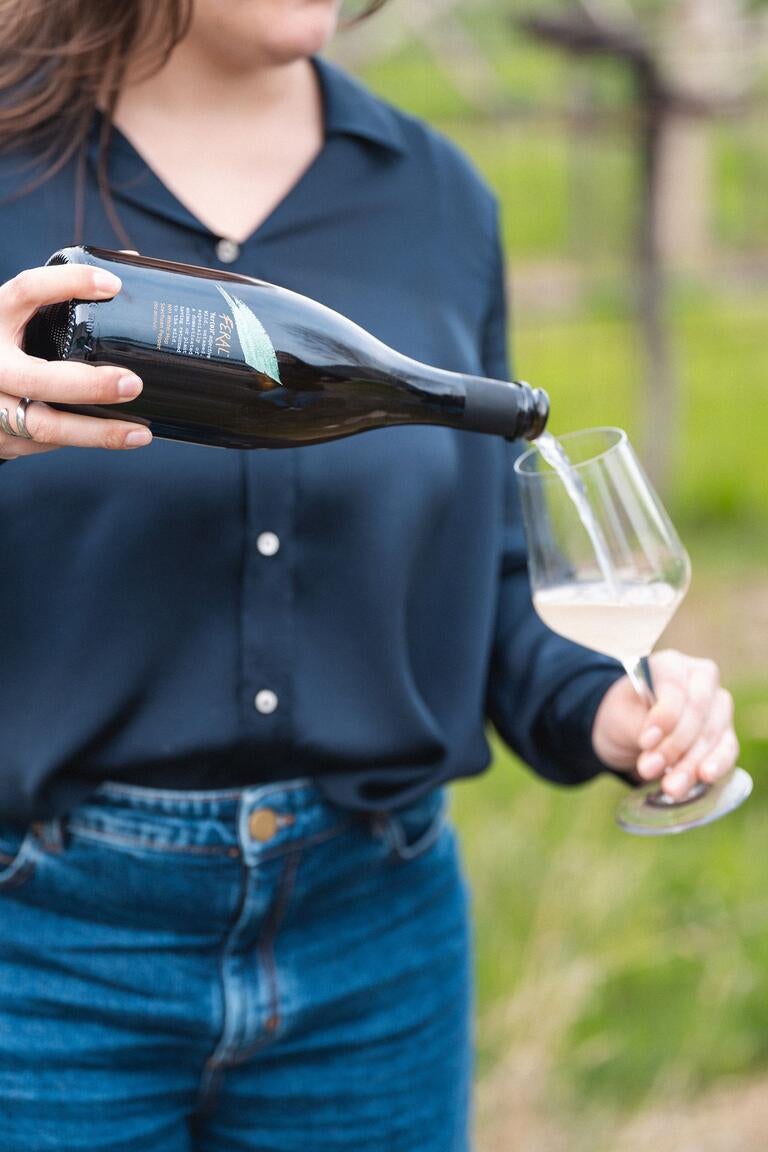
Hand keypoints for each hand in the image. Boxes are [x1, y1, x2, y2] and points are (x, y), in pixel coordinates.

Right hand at [0, 263, 151, 459]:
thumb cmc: (8, 341)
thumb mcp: (22, 315)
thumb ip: (63, 296)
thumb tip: (131, 263)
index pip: (25, 291)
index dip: (66, 283)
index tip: (113, 285)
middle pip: (37, 379)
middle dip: (89, 385)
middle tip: (134, 383)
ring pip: (45, 426)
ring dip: (96, 432)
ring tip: (141, 432)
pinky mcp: (1, 438)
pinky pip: (46, 444)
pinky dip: (83, 441)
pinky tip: (116, 438)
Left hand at [592, 649, 738, 800]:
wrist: (629, 731)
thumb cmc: (624, 715)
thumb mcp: (621, 716)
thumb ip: (639, 728)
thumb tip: (654, 752)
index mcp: (671, 664)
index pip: (675, 687)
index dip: (663, 715)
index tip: (645, 741)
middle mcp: (701, 679)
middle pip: (698, 711)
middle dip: (675, 745)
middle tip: (648, 769)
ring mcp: (717, 706)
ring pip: (713, 733)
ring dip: (692, 763)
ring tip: (670, 787)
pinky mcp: (724, 732)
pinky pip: (727, 748)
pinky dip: (717, 764)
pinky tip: (705, 777)